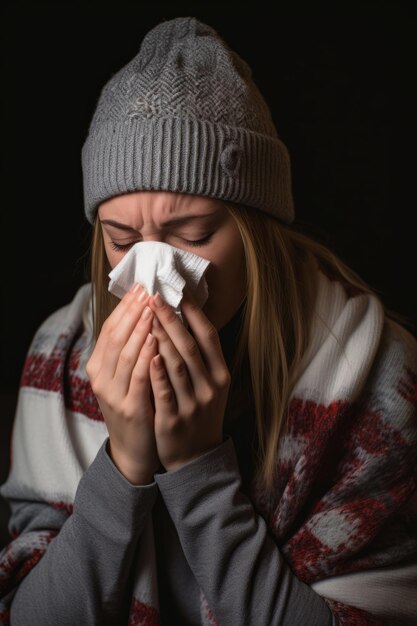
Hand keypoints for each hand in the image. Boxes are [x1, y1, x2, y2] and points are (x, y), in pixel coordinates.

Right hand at [86, 283, 159, 483]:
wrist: (134, 449)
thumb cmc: (135, 404)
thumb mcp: (125, 376)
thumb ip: (130, 348)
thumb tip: (144, 311)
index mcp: (98, 367)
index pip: (109, 329)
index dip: (124, 307)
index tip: (140, 287)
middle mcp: (101, 378)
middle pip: (115, 337)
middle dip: (132, 311)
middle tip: (147, 290)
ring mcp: (113, 393)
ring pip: (125, 353)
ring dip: (139, 328)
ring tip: (152, 308)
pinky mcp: (129, 407)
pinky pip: (138, 376)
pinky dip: (146, 356)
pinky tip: (157, 339)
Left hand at [148, 288, 230, 470]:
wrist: (196, 457)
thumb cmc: (200, 413)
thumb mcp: (211, 386)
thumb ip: (201, 358)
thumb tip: (185, 317)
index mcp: (221, 375)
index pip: (209, 337)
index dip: (194, 313)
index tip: (178, 291)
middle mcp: (211, 387)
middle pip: (190, 346)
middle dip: (171, 319)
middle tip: (154, 296)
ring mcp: (193, 404)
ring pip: (176, 365)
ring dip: (161, 338)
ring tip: (147, 316)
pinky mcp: (174, 419)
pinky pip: (164, 390)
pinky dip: (156, 371)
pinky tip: (147, 353)